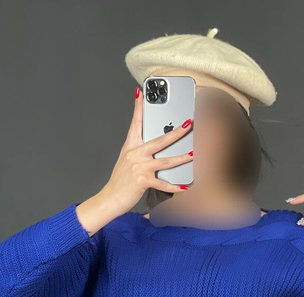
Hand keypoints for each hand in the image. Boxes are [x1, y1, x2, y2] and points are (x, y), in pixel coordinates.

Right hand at [76, 86, 193, 234]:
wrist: (111, 197)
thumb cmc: (121, 180)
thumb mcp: (127, 160)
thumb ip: (138, 150)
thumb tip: (152, 146)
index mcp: (131, 146)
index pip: (135, 123)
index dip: (138, 107)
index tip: (141, 92)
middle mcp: (135, 154)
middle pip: (159, 140)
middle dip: (175, 132)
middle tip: (188, 124)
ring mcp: (139, 167)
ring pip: (165, 161)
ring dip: (181, 158)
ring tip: (193, 154)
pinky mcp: (142, 181)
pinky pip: (162, 183)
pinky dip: (174, 186)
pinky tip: (185, 186)